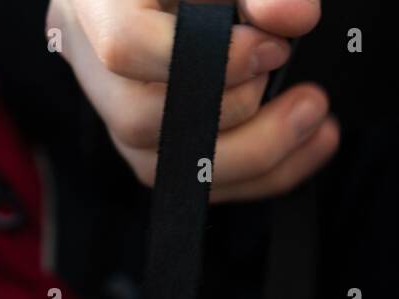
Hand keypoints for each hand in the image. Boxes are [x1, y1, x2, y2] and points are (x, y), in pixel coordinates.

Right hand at [46, 0, 338, 200]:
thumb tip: (295, 16)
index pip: (126, 45)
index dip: (209, 60)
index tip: (275, 48)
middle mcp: (83, 54)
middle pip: (140, 120)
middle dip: (238, 115)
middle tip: (308, 95)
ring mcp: (107, 104)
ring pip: (161, 167)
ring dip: (254, 155)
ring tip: (315, 119)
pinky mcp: (139, 141)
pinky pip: (189, 183)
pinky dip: (256, 172)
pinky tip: (307, 145)